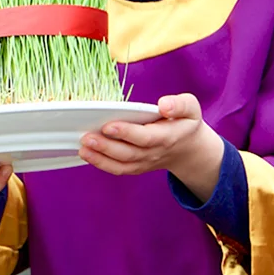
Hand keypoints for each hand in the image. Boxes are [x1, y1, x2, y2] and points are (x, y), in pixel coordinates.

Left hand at [78, 94, 223, 201]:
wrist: (188, 149)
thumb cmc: (185, 123)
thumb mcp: (191, 108)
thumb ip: (180, 105)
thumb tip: (164, 105)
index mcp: (167, 137)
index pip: (145, 138)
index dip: (127, 133)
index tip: (109, 125)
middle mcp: (154, 153)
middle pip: (128, 153)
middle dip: (106, 146)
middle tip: (86, 137)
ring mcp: (144, 163)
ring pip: (120, 164)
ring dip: (99, 157)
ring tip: (82, 147)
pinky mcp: (136, 167)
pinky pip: (118, 169)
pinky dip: (101, 164)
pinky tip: (86, 154)